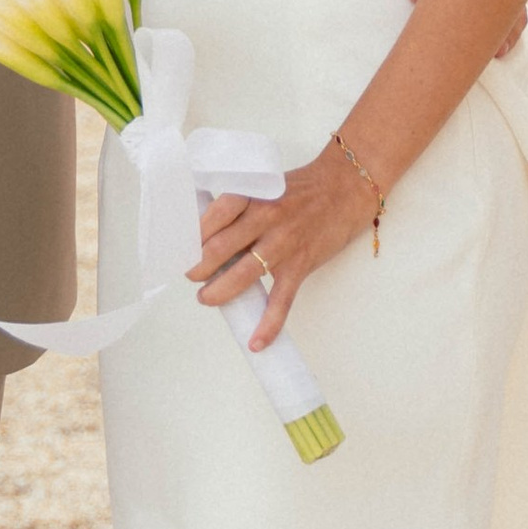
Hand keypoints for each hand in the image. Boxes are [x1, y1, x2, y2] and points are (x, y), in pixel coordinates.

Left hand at [190, 149, 375, 352]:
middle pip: (218, 248)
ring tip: (207, 298)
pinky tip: (257, 341)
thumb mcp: (265, 186)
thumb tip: (207, 233)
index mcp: (251, 195)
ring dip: (218, 292)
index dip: (192, 237)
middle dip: (197, 268)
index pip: (211, 217)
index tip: (182, 248)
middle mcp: (264, 218)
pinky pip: (281, 301)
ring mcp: (283, 243)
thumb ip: (239, 207)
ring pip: (242, 275)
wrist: (345, 189)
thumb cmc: (302, 189)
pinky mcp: (300, 265)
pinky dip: (268, 324)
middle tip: (191, 276)